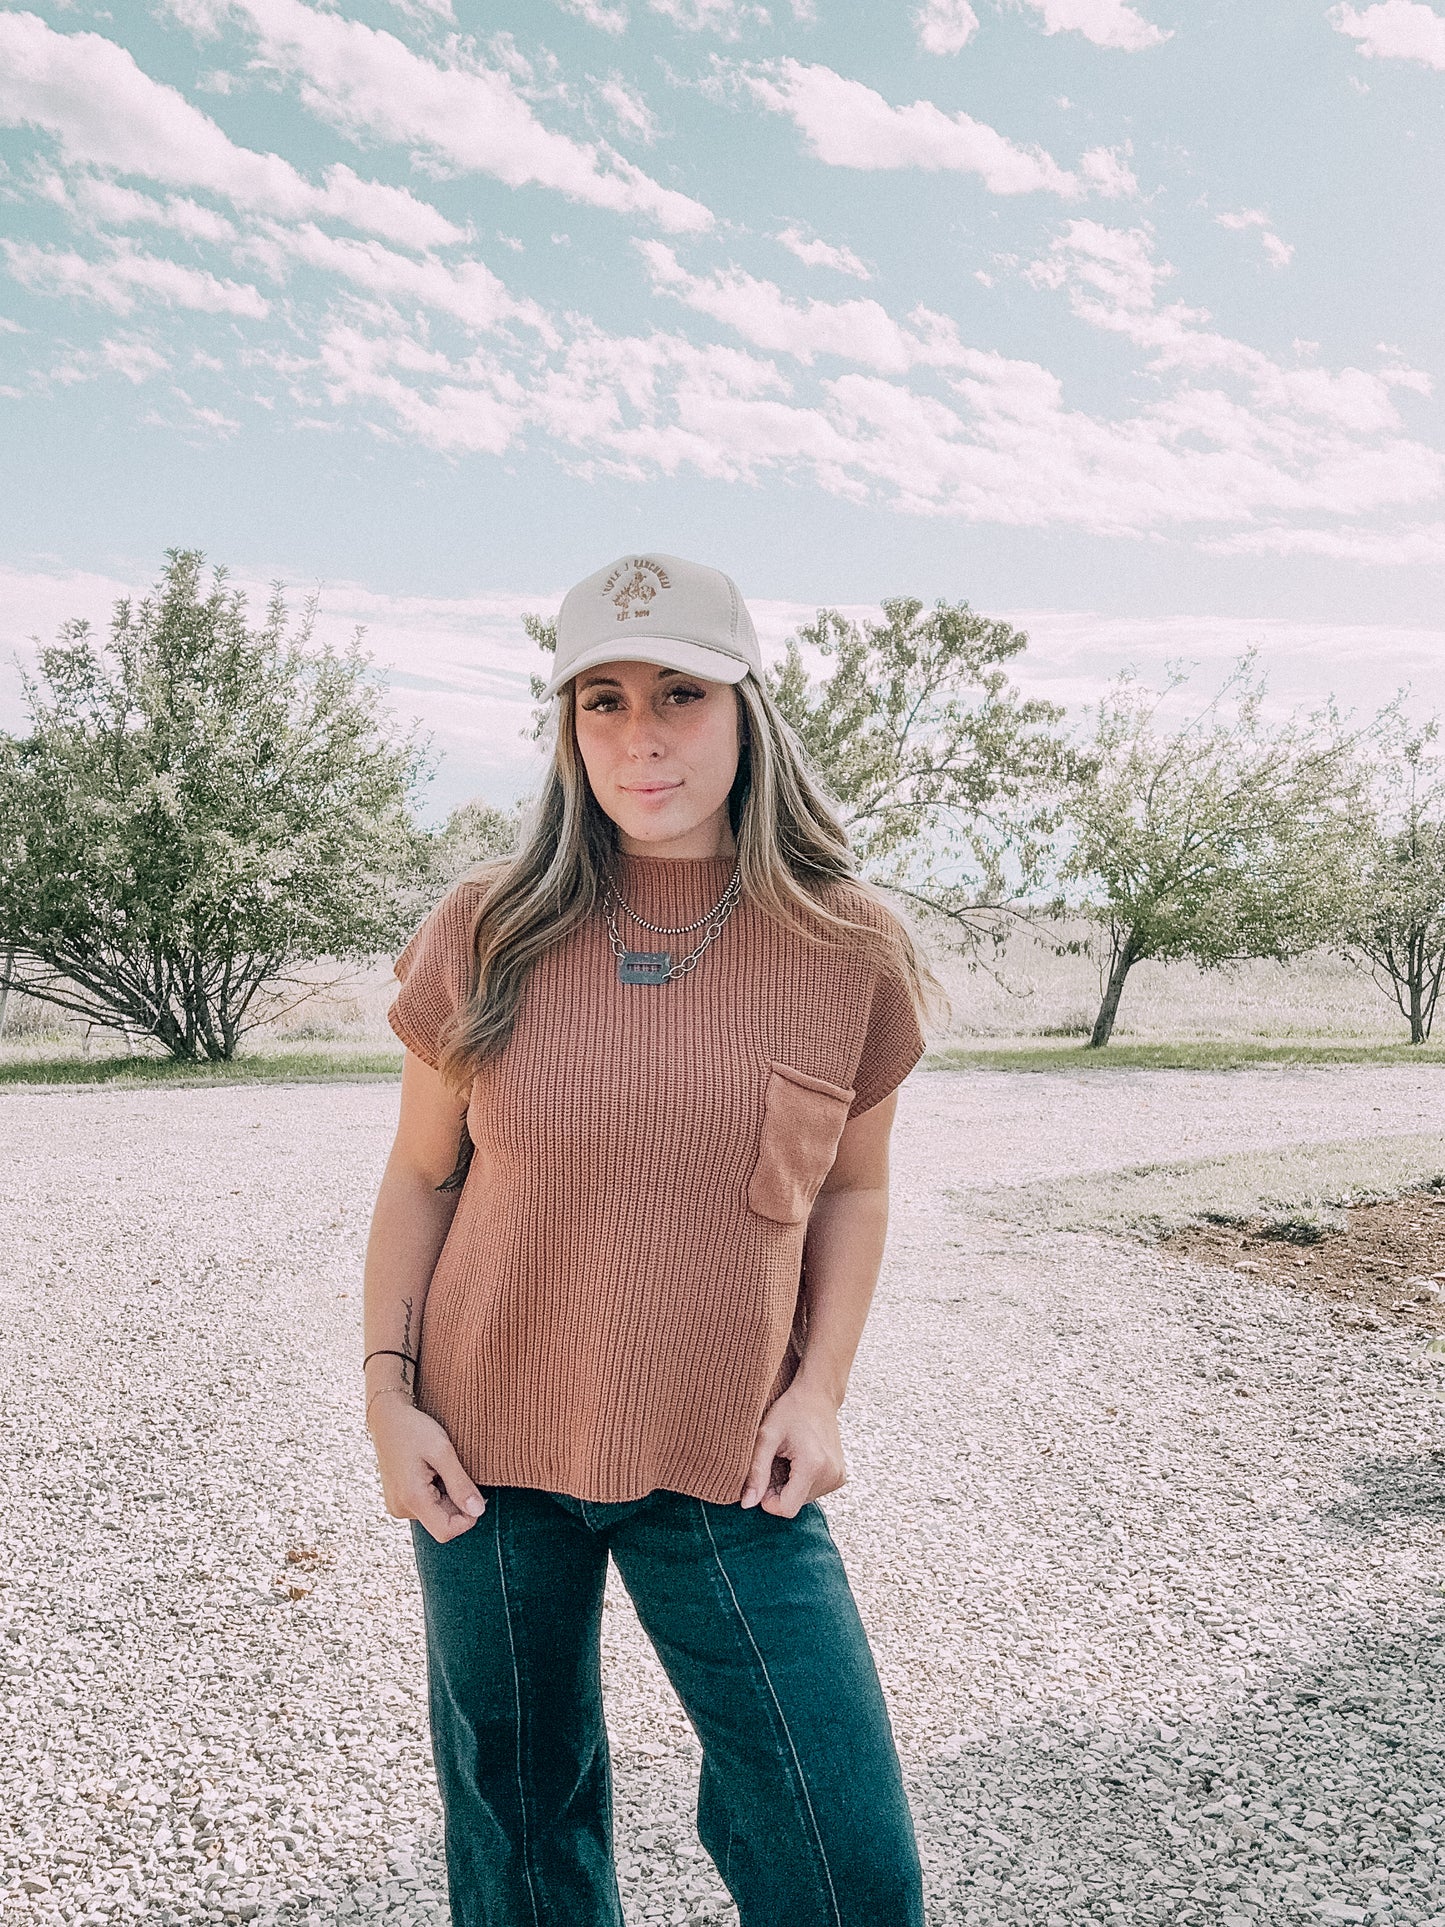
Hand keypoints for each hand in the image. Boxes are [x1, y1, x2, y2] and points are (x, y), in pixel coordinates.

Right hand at [367, 1392, 486, 1542]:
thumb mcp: (443, 1452)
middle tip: (456, 1471)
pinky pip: (426, 1507)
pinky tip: (432, 1471)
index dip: (467, 1518)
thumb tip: (479, 1511)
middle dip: (457, 1502)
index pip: (446, 1531)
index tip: (475, 1493)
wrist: (387, 1418)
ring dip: (447, 1496)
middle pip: (443, 1523)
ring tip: (440, 1468)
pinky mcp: (399, 1501)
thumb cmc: (414, 1430)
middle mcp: (401, 1509)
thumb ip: (460, 1484)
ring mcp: (398, 1506)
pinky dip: (437, 1493)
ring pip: (436, 1514)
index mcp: (412, 1498)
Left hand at [739, 1379, 846, 1517]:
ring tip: (788, 1458)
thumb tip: (748, 1504)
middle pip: (794, 1504)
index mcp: (813, 1466)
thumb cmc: (790, 1411)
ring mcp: (838, 1477)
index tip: (764, 1478)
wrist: (817, 1395)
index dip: (768, 1500)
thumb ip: (756, 1471)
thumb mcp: (766, 1436)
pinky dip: (802, 1481)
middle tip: (775, 1462)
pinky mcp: (840, 1477)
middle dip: (779, 1490)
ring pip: (803, 1500)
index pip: (787, 1508)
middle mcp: (830, 1475)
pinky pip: (813, 1492)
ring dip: (790, 1485)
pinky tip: (800, 1460)